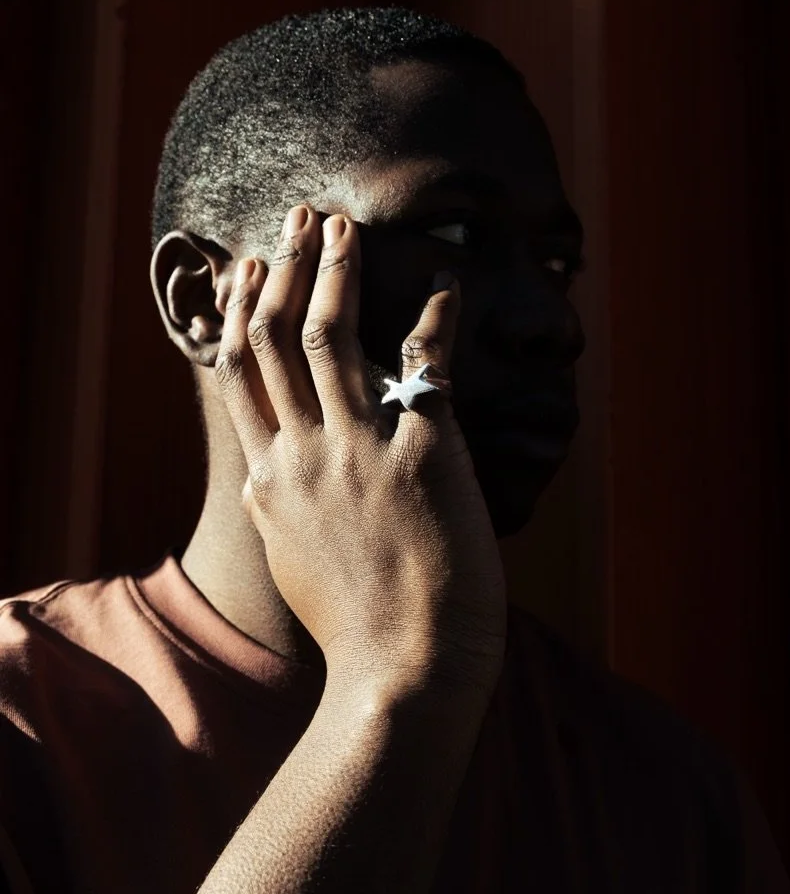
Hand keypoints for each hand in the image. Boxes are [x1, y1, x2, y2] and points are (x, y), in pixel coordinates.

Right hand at [215, 204, 507, 693]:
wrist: (402, 674)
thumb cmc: (358, 628)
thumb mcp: (293, 563)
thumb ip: (274, 514)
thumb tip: (260, 485)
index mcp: (267, 481)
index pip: (238, 375)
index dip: (240, 313)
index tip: (246, 271)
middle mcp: (301, 455)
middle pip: (273, 339)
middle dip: (281, 269)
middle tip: (297, 220)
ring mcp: (357, 451)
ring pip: (328, 335)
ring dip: (334, 271)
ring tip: (344, 227)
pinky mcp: (421, 453)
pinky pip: (424, 365)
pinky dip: (436, 318)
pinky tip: (447, 285)